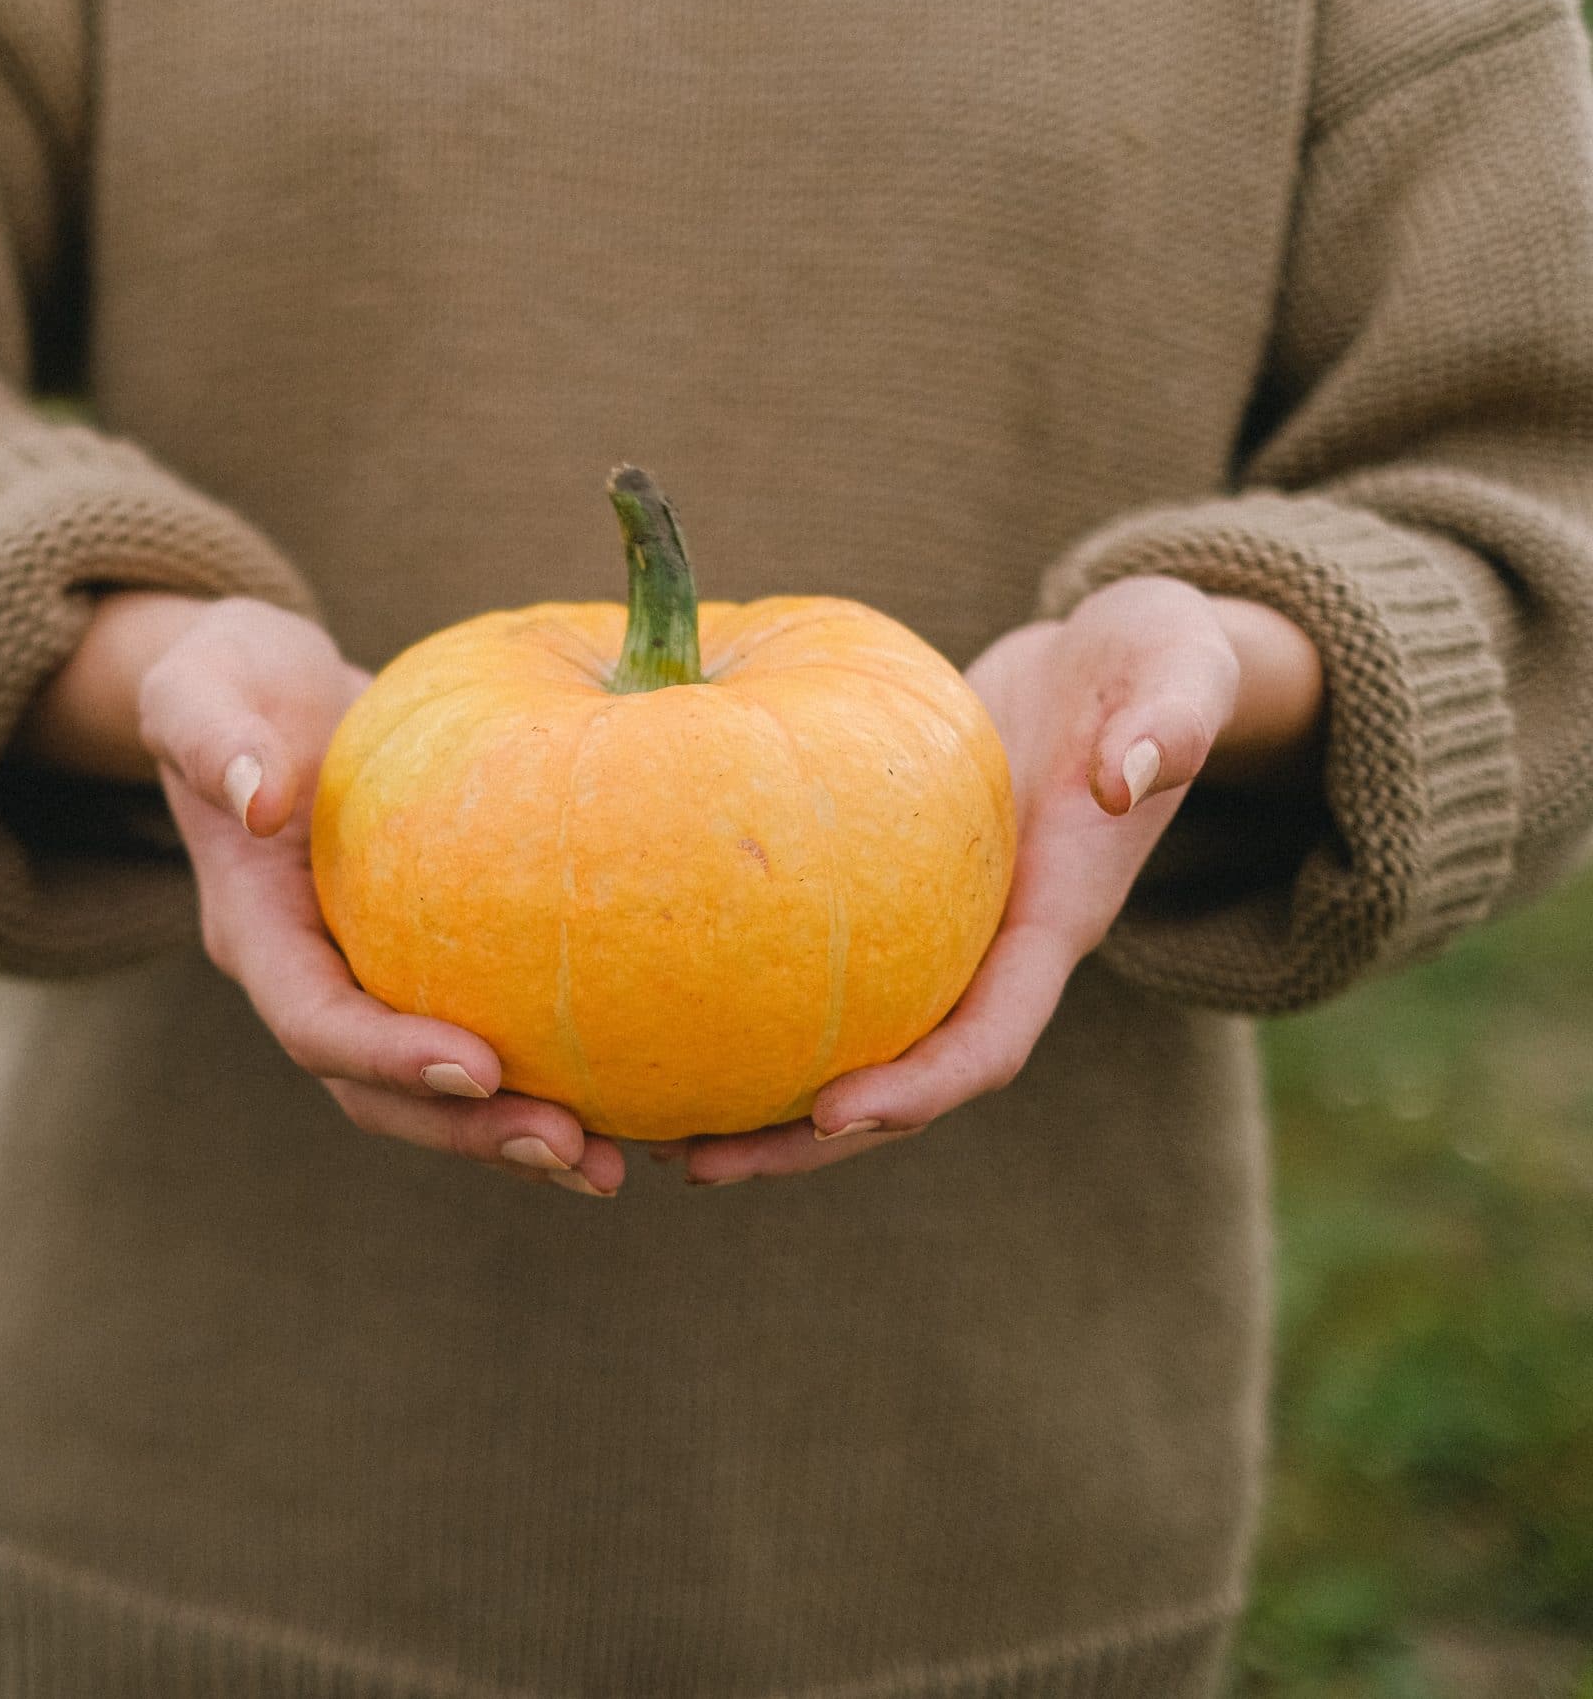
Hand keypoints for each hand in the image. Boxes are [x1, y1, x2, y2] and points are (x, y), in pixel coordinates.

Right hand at [23, 593, 627, 1195]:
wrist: (261, 704)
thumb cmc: (234, 684)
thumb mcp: (203, 688)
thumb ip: (212, 738)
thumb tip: (257, 800)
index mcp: (256, 930)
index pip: (315, 1020)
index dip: (389, 1056)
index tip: (478, 1067)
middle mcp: (311, 980)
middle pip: (378, 1093)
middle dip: (468, 1131)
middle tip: (571, 1149)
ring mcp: (367, 986)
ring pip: (434, 1096)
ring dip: (514, 1136)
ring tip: (611, 1163)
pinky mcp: (422, 974)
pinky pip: (481, 1045)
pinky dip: (547, 1081)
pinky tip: (633, 1098)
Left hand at [678, 576, 1322, 1185]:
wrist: (1126, 668)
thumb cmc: (1157, 664)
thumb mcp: (1178, 672)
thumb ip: (1170, 725)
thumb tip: (1129, 777)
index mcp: (1056, 924)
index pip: (987, 1044)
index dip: (917, 1090)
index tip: (832, 1113)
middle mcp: (994, 957)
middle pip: (900, 1086)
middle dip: (805, 1141)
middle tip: (693, 1163)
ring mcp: (944, 941)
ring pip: (849, 1048)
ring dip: (758, 1104)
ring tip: (649, 1130)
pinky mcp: (897, 906)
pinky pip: (820, 981)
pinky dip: (748, 1010)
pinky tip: (658, 1018)